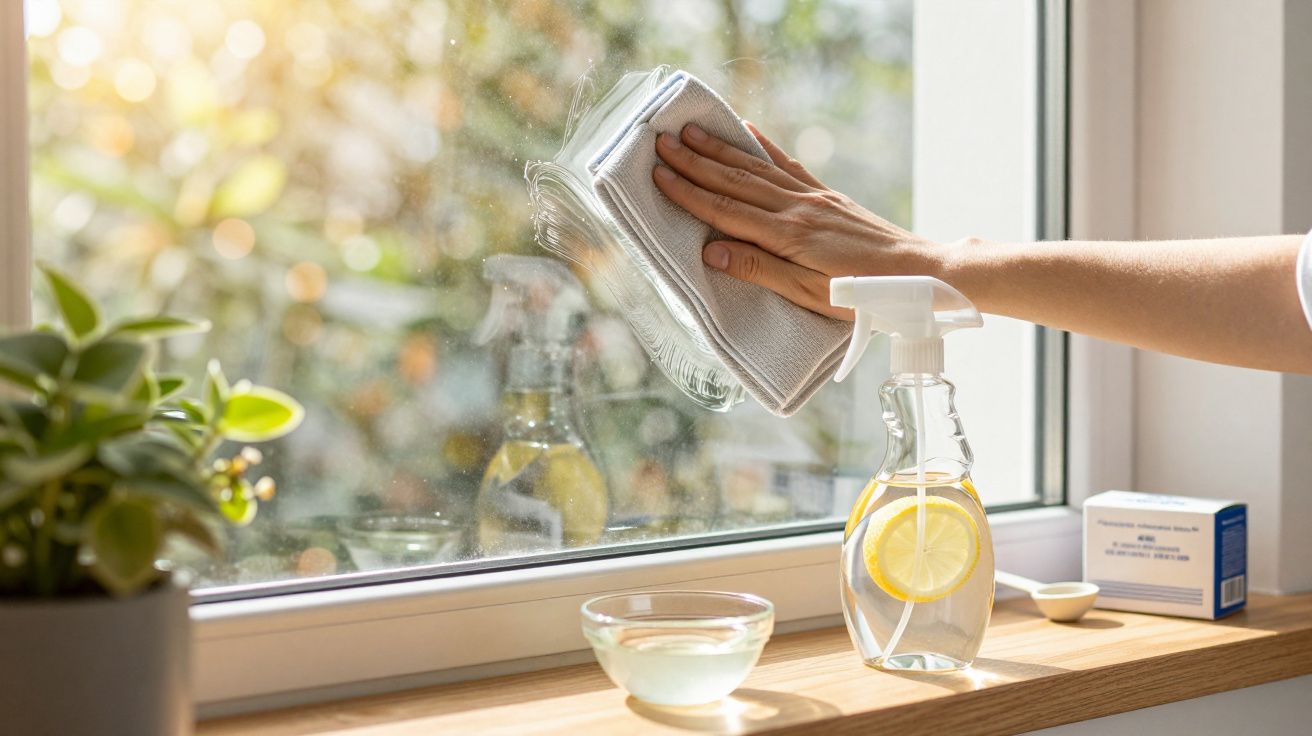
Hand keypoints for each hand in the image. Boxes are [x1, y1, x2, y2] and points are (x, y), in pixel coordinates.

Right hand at [653, 122, 940, 319]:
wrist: (918, 272)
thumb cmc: (863, 295)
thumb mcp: (809, 295)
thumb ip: (760, 270)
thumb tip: (711, 250)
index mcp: (788, 235)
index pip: (725, 210)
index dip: (688, 192)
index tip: (658, 175)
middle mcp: (797, 208)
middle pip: (735, 180)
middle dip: (695, 161)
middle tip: (661, 143)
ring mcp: (812, 197)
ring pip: (757, 168)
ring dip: (720, 149)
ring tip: (691, 131)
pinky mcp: (826, 196)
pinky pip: (788, 165)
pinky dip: (764, 147)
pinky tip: (748, 131)